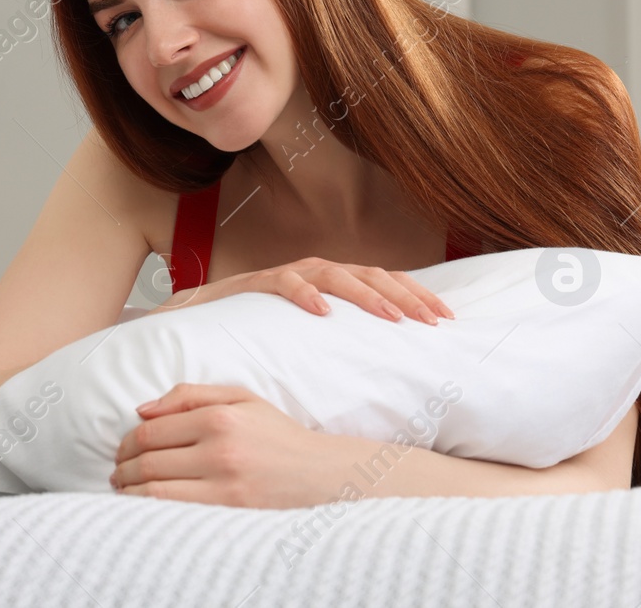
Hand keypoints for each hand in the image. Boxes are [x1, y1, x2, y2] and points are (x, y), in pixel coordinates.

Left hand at [111, 383, 359, 507]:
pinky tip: (144, 507)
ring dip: (129, 492)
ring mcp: (226, 486)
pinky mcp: (231, 514)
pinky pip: (175, 513)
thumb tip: (141, 410)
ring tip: (124, 490)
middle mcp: (220, 450)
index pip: (152, 431)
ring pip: (155, 491)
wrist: (324, 476)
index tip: (122, 451)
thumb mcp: (240, 398)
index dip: (127, 443)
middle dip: (122, 468)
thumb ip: (190, 396)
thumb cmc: (277, 435)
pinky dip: (150, 510)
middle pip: (149, 461)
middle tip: (117, 472)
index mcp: (220, 417)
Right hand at [147, 256, 453, 323]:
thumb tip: (393, 369)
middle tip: (432, 321)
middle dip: (405, 294)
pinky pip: (282, 282)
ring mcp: (283, 275)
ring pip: (334, 272)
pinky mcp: (253, 284)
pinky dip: (304, 293)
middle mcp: (312, 273)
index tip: (447, 319)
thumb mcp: (308, 342)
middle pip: (370, 272)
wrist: (193, 324)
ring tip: (392, 316)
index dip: (417, 295)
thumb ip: (341, 346)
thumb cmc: (255, 337)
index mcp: (331, 285)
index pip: (384, 281)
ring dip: (366, 293)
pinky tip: (322, 311)